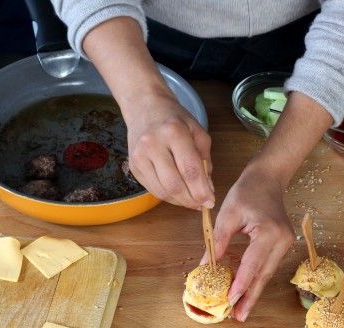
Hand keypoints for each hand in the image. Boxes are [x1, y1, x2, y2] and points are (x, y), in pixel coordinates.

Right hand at [82, 17, 213, 209]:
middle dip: (191, 200)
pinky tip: (178, 194)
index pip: (190, 169)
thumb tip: (207, 189)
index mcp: (174, 132)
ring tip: (191, 201)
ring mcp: (139, 156)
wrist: (144, 107)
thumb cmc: (175, 119)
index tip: (210, 201)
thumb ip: (205, 160)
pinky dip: (168, 196)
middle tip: (201, 204)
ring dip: (180, 201)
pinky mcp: (133, 166)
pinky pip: (152, 189)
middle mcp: (153, 144)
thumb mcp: (197, 131)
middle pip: (174, 184)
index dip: (201, 190)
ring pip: (162, 191)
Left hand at [201, 164, 294, 321]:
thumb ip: (218, 241)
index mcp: (269, 232)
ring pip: (267, 273)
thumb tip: (207, 266)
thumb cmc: (246, 192)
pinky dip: (257, 279)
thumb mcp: (227, 215)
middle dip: (250, 296)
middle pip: (264, 274)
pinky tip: (247, 291)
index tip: (230, 301)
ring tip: (241, 310)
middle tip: (239, 317)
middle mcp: (282, 241)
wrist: (268, 178)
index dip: (241, 284)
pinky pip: (268, 266)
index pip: (252, 264)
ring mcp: (286, 243)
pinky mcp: (284, 244)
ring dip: (253, 291)